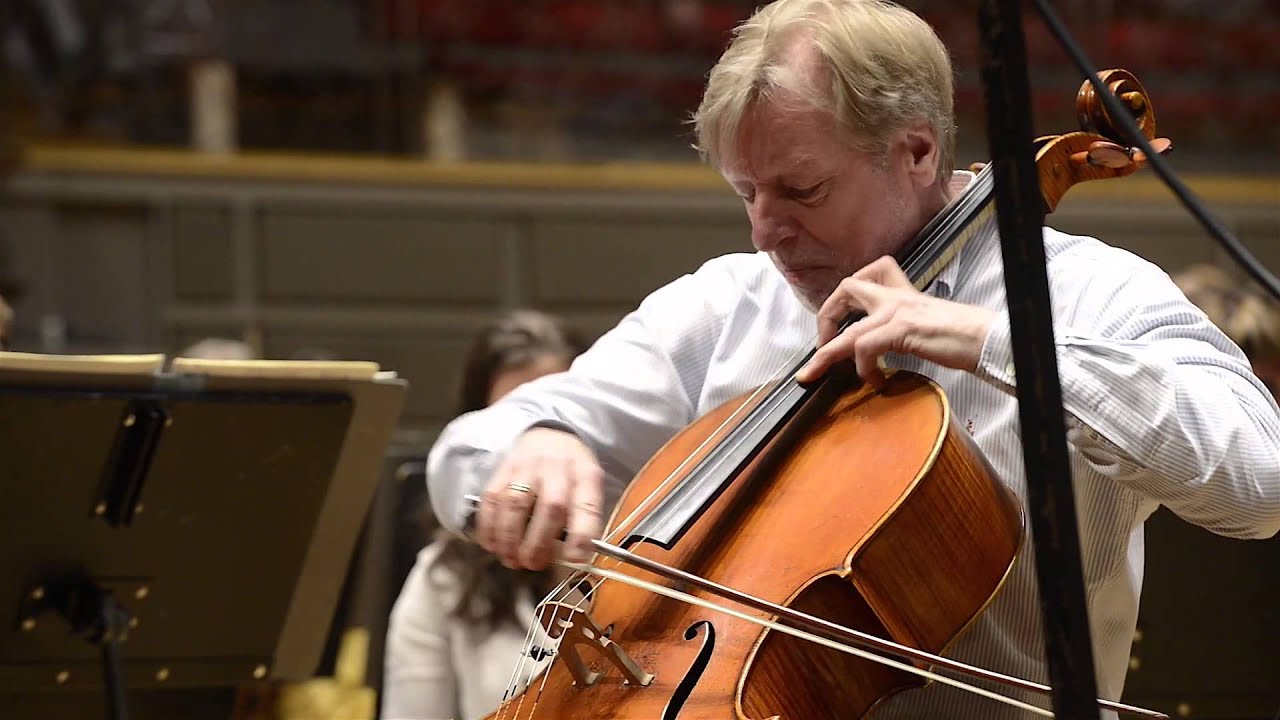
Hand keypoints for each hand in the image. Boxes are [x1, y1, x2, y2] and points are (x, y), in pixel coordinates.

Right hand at [476, 426, 604, 569]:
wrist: (548, 434)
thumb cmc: (570, 470)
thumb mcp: (588, 487)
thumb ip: (583, 518)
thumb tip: (573, 558)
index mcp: (585, 474)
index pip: (587, 506)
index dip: (581, 536)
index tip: (574, 559)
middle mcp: (556, 468)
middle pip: (550, 507)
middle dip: (538, 543)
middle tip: (533, 564)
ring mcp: (526, 467)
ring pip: (515, 503)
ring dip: (510, 538)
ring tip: (511, 559)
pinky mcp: (502, 470)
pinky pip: (491, 499)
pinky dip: (488, 527)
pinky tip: (492, 545)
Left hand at [794, 256, 994, 385]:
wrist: (986, 338)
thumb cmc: (963, 336)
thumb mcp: (926, 323)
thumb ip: (903, 328)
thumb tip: (884, 347)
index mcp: (903, 292)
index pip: (870, 272)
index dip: (847, 294)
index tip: (839, 321)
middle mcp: (897, 296)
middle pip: (847, 288)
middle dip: (826, 316)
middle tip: (822, 343)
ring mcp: (898, 311)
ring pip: (848, 329)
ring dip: (826, 355)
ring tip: (817, 372)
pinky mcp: (902, 330)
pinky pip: (865, 347)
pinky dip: (863, 368)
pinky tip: (875, 382)